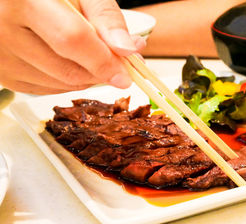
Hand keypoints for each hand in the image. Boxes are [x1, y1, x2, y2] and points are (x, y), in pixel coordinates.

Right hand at [0, 0, 145, 94]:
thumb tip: (129, 50)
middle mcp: (3, 31)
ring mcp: (0, 57)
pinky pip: (47, 89)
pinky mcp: (2, 74)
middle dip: (100, 71)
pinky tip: (70, 60)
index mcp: (22, 1)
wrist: (14, 0)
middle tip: (117, 62)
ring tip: (91, 53)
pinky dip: (68, 81)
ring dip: (87, 77)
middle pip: (67, 69)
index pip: (71, 40)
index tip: (126, 75)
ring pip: (61, 84)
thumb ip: (105, 17)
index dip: (103, 60)